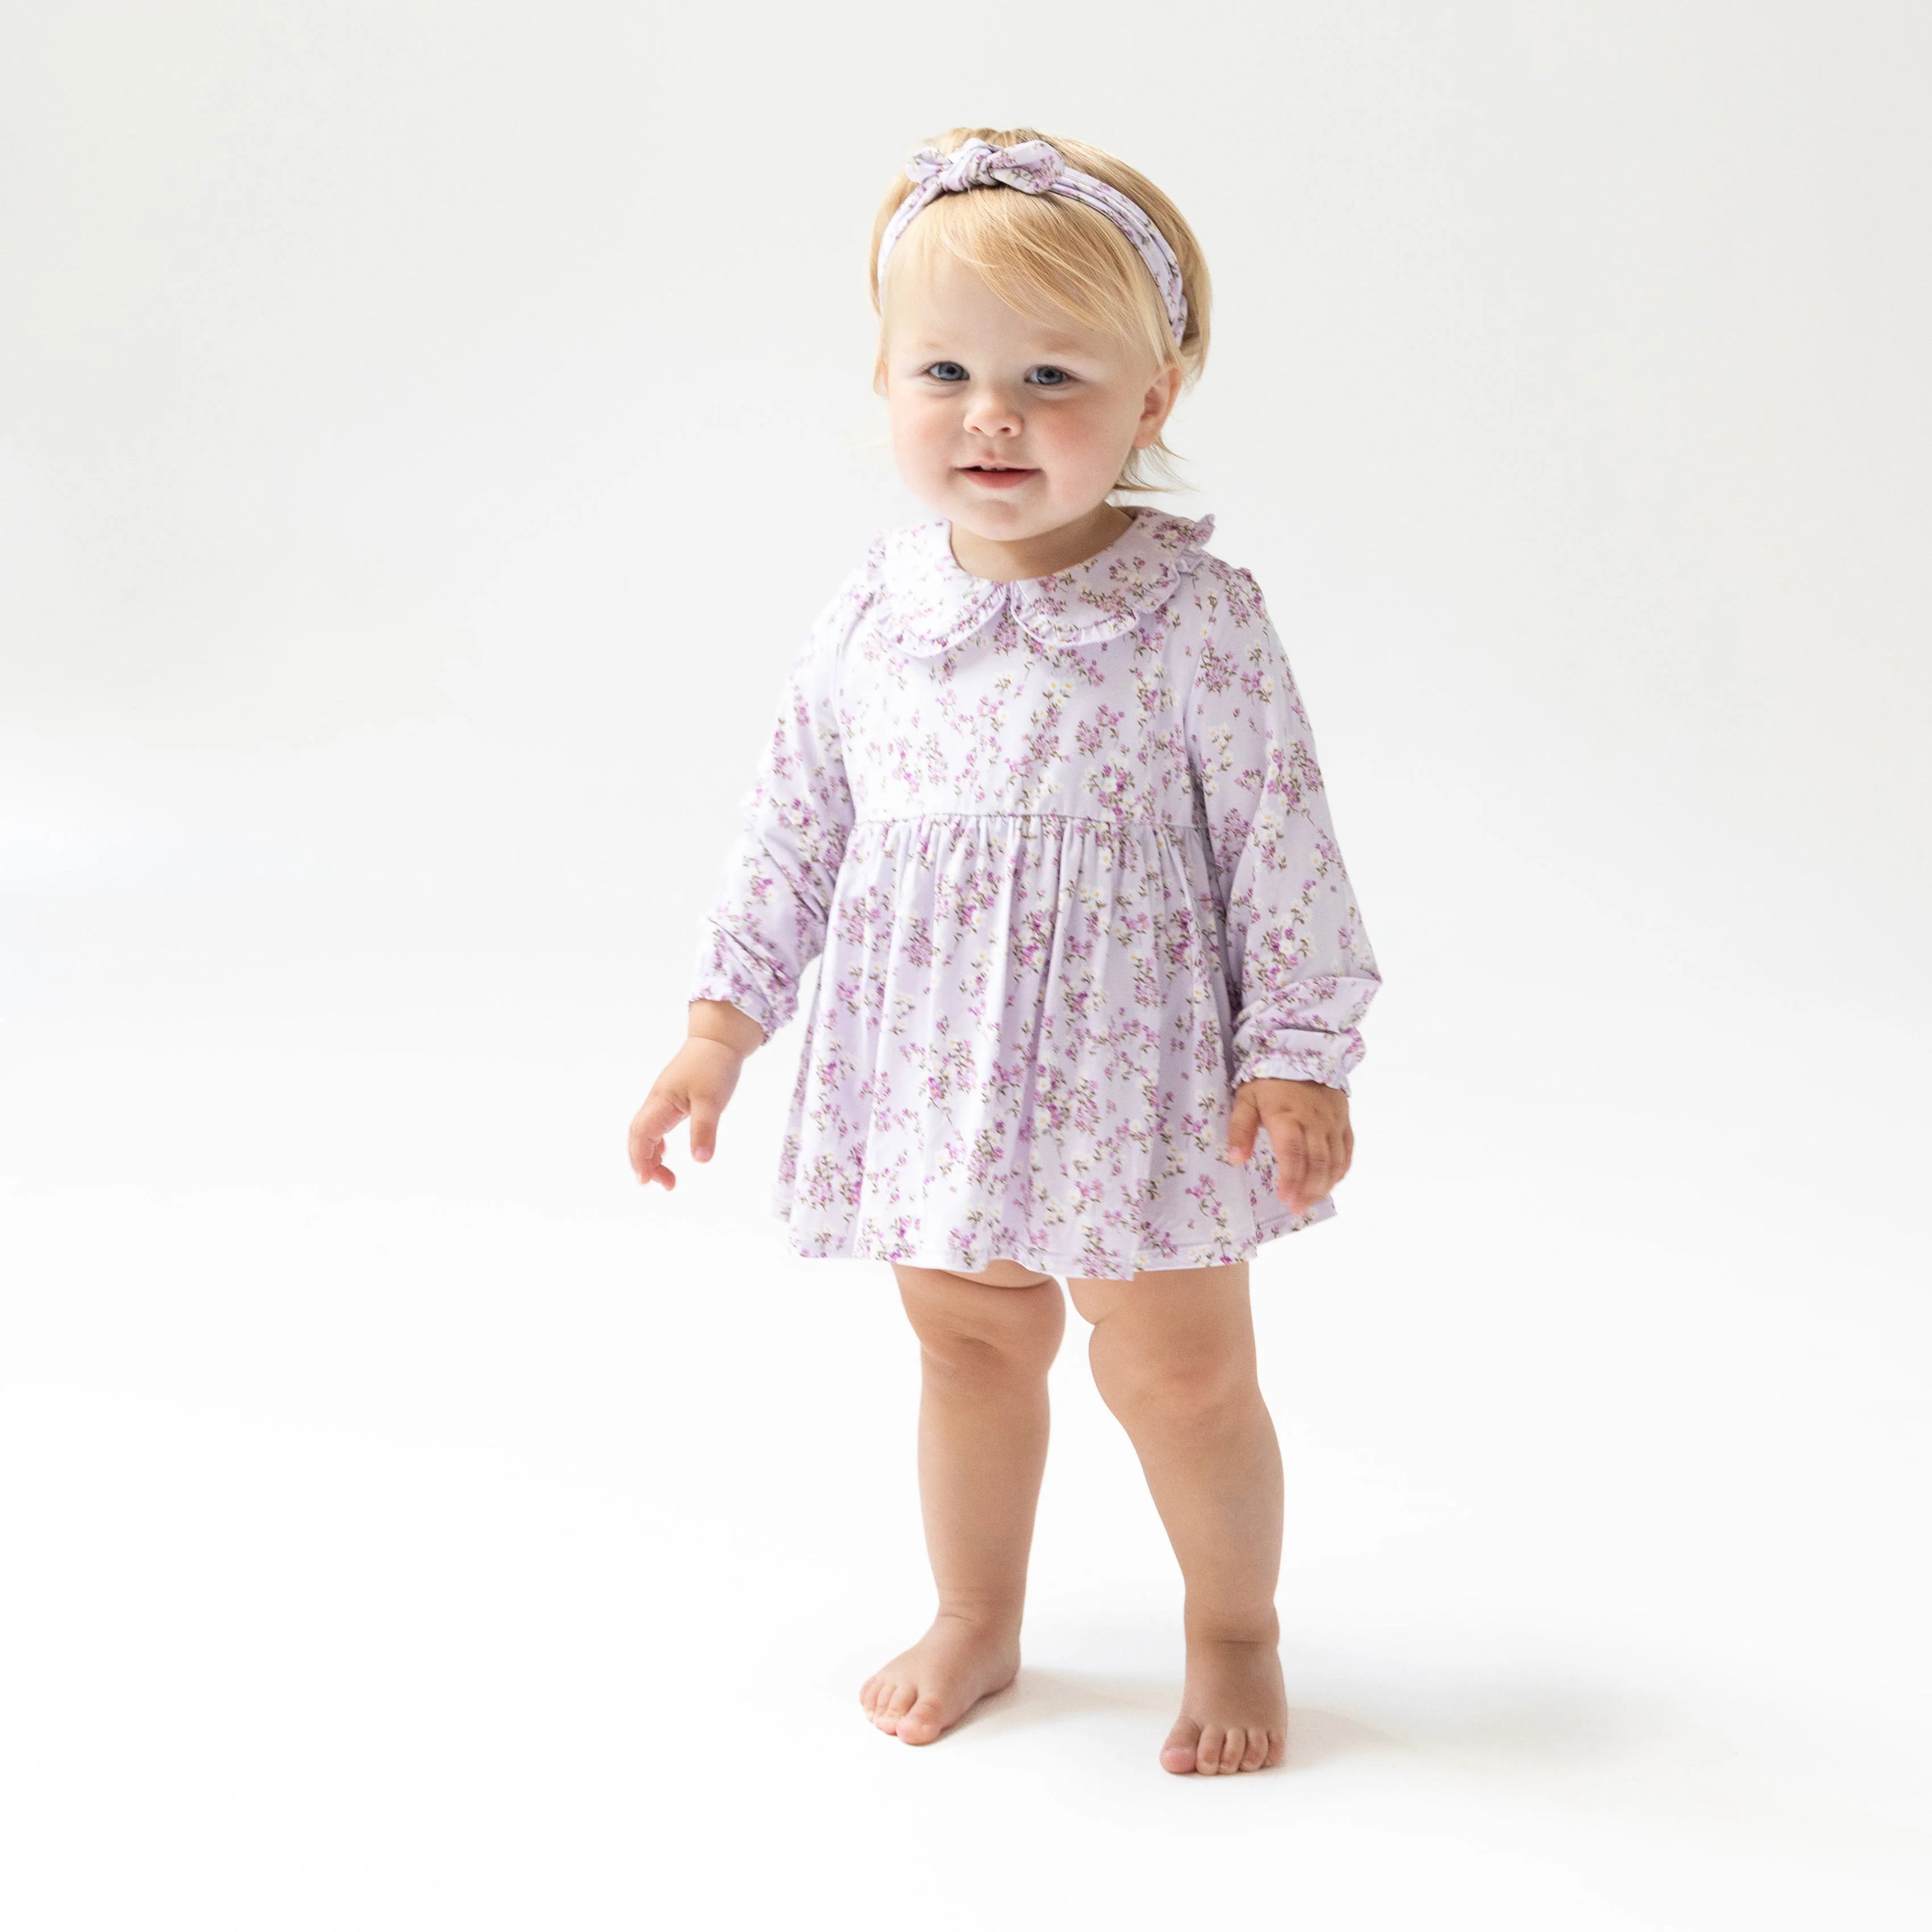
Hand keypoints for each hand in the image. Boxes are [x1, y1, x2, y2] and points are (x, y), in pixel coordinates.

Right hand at [627, 1036, 750, 1191]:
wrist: (719, 1038)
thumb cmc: (714, 1065)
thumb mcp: (712, 1101)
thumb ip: (704, 1130)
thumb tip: (700, 1160)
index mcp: (661, 1103)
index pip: (641, 1137)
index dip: (640, 1160)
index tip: (647, 1182)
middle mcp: (657, 1102)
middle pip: (639, 1138)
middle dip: (645, 1163)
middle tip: (666, 1185)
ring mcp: (664, 1100)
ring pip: (648, 1133)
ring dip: (653, 1156)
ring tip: (668, 1178)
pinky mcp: (674, 1099)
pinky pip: (659, 1126)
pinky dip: (660, 1144)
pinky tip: (668, 1154)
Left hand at [1226, 1077, 1353, 1214]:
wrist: (1300, 1050)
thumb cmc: (1268, 1079)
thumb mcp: (1246, 1098)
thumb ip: (1240, 1128)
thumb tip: (1236, 1160)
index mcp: (1288, 1117)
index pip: (1293, 1154)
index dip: (1291, 1179)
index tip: (1285, 1199)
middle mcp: (1314, 1122)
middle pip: (1317, 1162)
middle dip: (1308, 1189)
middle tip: (1298, 1209)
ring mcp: (1332, 1122)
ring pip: (1334, 1160)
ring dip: (1324, 1185)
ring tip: (1311, 1202)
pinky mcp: (1344, 1120)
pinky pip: (1347, 1150)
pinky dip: (1340, 1170)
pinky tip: (1330, 1183)